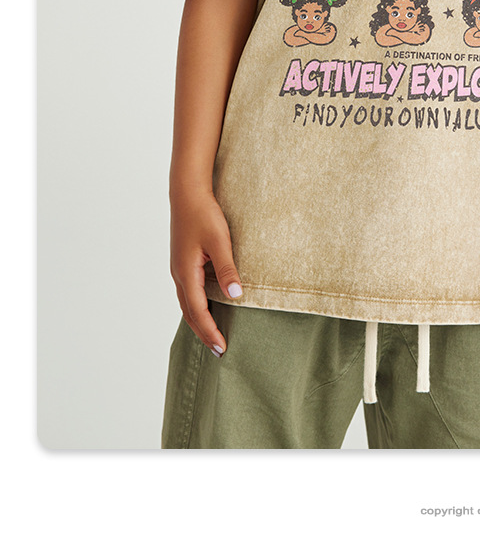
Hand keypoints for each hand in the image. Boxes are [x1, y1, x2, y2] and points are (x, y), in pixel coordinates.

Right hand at [170, 190, 242, 355]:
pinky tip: (207, 305)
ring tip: (212, 334)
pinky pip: (188, 291)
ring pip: (186, 303)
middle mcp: (179, 274)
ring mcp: (179, 268)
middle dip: (203, 332)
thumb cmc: (204, 215)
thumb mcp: (220, 242)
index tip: (222, 348)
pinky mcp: (182, 261)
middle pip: (189, 312)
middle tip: (218, 350)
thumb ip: (228, 269)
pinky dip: (196, 305)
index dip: (210, 331)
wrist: (187, 192)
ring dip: (198, 320)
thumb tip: (236, 297)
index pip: (199, 312)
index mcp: (187, 273)